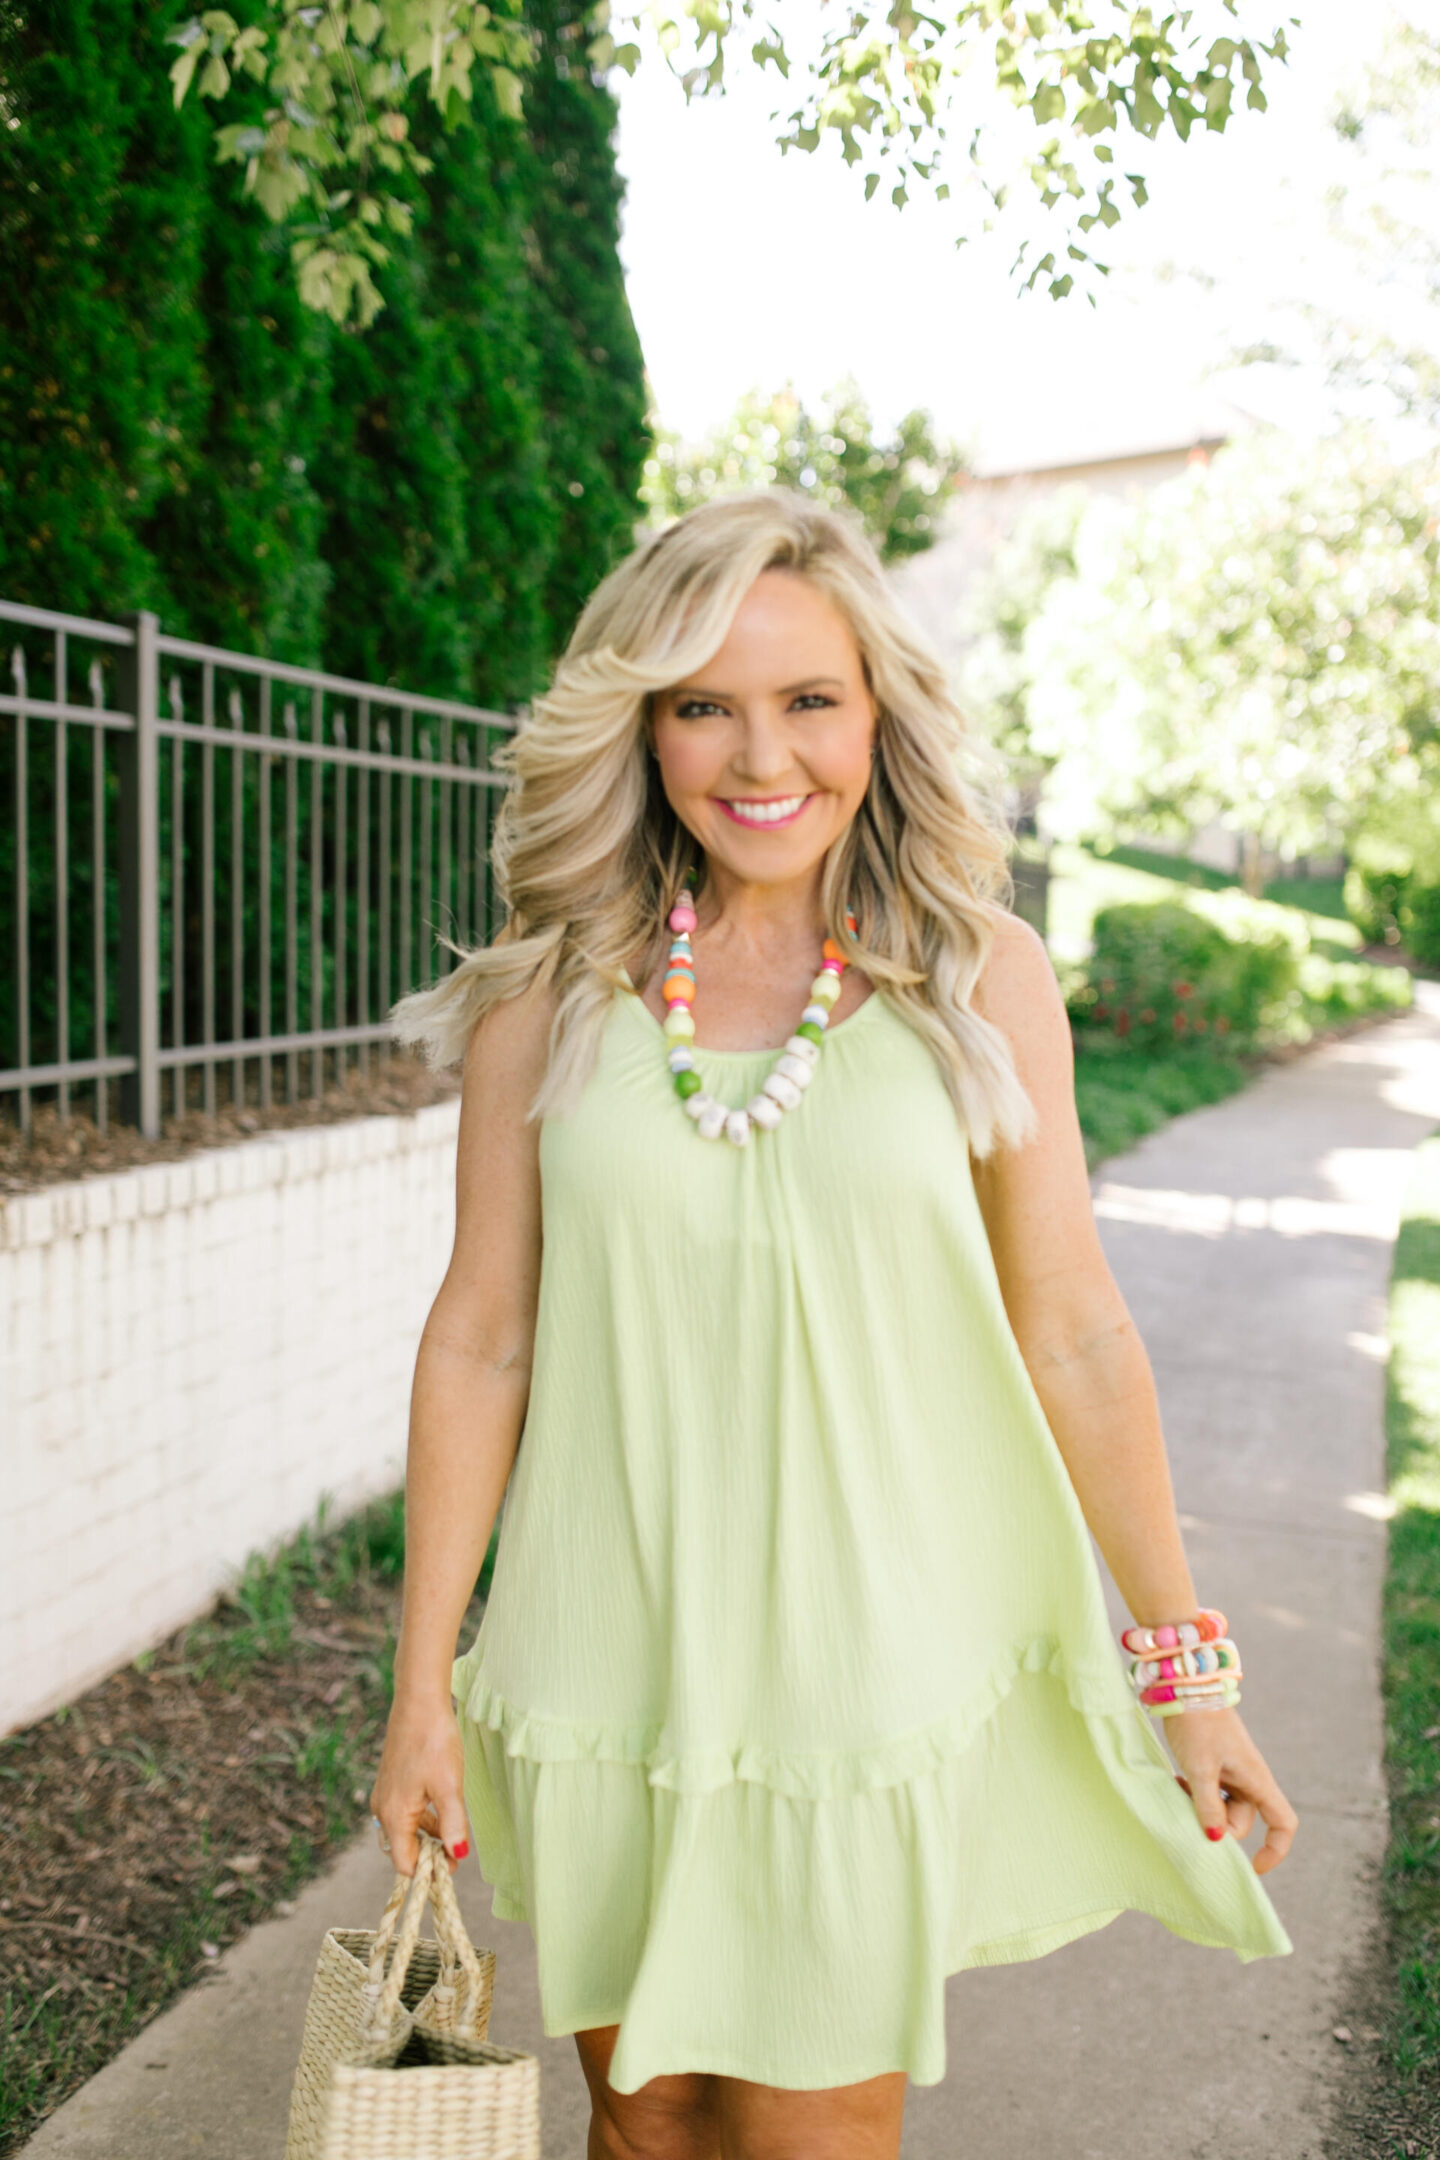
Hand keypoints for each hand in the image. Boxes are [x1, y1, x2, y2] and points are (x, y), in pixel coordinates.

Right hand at [369, 1692, 470, 1878]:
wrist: (419, 1702)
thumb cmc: (434, 1741)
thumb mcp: (449, 1786)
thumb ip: (453, 1824)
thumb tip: (458, 1856)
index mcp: (393, 1814)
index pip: (404, 1863)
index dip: (429, 1870)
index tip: (455, 1864)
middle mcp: (382, 1808)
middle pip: (403, 1849)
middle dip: (429, 1855)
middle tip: (458, 1848)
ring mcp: (385, 1794)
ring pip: (406, 1830)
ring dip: (429, 1837)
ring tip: (455, 1831)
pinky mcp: (392, 1782)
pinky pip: (406, 1813)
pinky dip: (423, 1819)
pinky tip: (444, 1810)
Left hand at [1162, 1704, 1296, 1875]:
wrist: (1186, 1685)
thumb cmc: (1198, 1724)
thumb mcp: (1200, 1768)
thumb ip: (1208, 1805)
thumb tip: (1215, 1839)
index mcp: (1257, 1780)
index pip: (1283, 1823)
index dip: (1275, 1850)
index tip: (1253, 1867)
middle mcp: (1249, 1779)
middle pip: (1242, 1821)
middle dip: (1215, 1824)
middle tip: (1187, 1806)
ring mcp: (1232, 1772)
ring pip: (1221, 1809)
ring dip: (1201, 1809)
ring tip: (1179, 1787)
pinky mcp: (1215, 1765)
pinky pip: (1209, 1794)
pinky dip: (1195, 1795)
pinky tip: (1177, 1781)